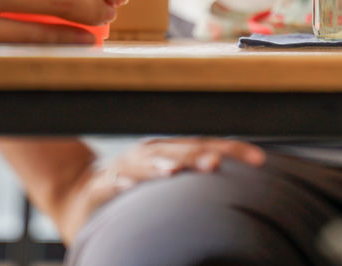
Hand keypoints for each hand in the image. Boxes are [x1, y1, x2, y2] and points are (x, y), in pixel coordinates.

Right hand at [55, 138, 265, 243]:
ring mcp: (124, 170)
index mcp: (171, 152)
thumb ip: (198, 183)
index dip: (232, 150)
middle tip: (216, 164)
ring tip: (173, 172)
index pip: (207, 146)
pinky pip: (109, 185)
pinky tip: (125, 189)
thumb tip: (242, 189)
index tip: (259, 160)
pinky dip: (118, 185)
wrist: (82, 194)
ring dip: (159, 167)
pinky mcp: (100, 187)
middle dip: (197, 155)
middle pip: (179, 151)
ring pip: (144, 164)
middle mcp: (150, 155)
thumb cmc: (136, 191)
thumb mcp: (168, 183)